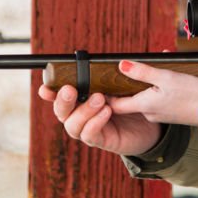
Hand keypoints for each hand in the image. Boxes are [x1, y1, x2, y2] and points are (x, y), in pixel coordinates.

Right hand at [37, 83, 162, 155]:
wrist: (152, 130)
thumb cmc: (136, 105)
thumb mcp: (131, 87)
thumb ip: (131, 72)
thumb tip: (141, 57)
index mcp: (84, 100)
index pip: (61, 96)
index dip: (50, 92)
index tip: (45, 87)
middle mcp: (82, 116)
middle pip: (61, 112)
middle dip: (62, 100)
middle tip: (71, 89)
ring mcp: (90, 129)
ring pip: (72, 125)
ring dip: (83, 110)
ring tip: (99, 99)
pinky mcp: (102, 141)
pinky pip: (91, 135)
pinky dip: (95, 123)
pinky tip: (106, 112)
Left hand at [107, 60, 197, 126]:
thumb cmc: (193, 95)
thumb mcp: (166, 77)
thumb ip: (142, 72)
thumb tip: (121, 65)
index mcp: (144, 105)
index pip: (114, 105)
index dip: (105, 97)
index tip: (100, 86)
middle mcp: (149, 113)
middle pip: (130, 100)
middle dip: (129, 85)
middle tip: (129, 71)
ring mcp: (161, 115)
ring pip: (145, 99)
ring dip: (146, 85)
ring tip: (154, 70)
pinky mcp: (171, 114)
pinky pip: (158, 101)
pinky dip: (158, 90)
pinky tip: (168, 80)